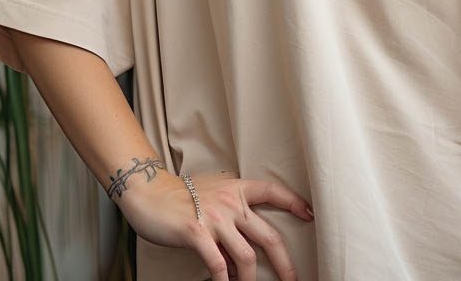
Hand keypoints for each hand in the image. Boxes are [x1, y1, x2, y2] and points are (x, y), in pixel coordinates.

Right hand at [117, 167, 313, 280]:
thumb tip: (245, 247)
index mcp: (237, 189)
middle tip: (293, 278)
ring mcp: (214, 217)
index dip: (294, 202)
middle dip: (285, 262)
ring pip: (247, 257)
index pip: (272, 191)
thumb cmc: (182, 197)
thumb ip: (232, 213)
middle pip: (269, 236)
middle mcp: (230, 202)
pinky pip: (219, 265)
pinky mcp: (197, 233)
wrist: (150, 194)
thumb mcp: (213, 194)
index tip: (310, 214)